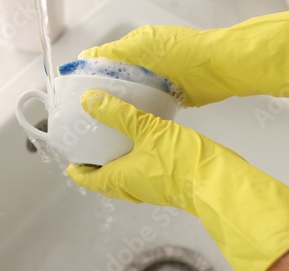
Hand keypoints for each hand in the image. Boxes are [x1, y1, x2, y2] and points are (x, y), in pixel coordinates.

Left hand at [67, 90, 288, 270]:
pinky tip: (142, 138)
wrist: (218, 180)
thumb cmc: (179, 159)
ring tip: (113, 138)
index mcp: (120, 179)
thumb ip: (118, 113)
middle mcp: (132, 187)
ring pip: (124, 177)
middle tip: (90, 143)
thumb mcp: (146, 128)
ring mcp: (150, 187)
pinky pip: (141, 172)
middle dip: (94, 164)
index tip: (70, 156)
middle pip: (104, 180)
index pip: (87, 179)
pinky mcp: (167, 182)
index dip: (76, 169)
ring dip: (114, 162)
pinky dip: (134, 158)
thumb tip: (90, 100)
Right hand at [79, 0, 288, 106]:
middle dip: (102, 91)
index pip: (104, 57)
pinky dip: (136, 109)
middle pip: (116, 77)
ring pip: (130, 91)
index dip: (88, 73)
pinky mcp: (169, 93)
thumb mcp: (145, 48)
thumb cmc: (182, 54)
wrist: (221, 68)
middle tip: (85, 112)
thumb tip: (85, 57)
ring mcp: (158, 77)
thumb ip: (115, 53)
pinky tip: (126, 122)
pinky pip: (146, 102)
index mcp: (137, 45)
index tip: (73, 91)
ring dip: (119, 102)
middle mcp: (145, 60)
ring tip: (101, 121)